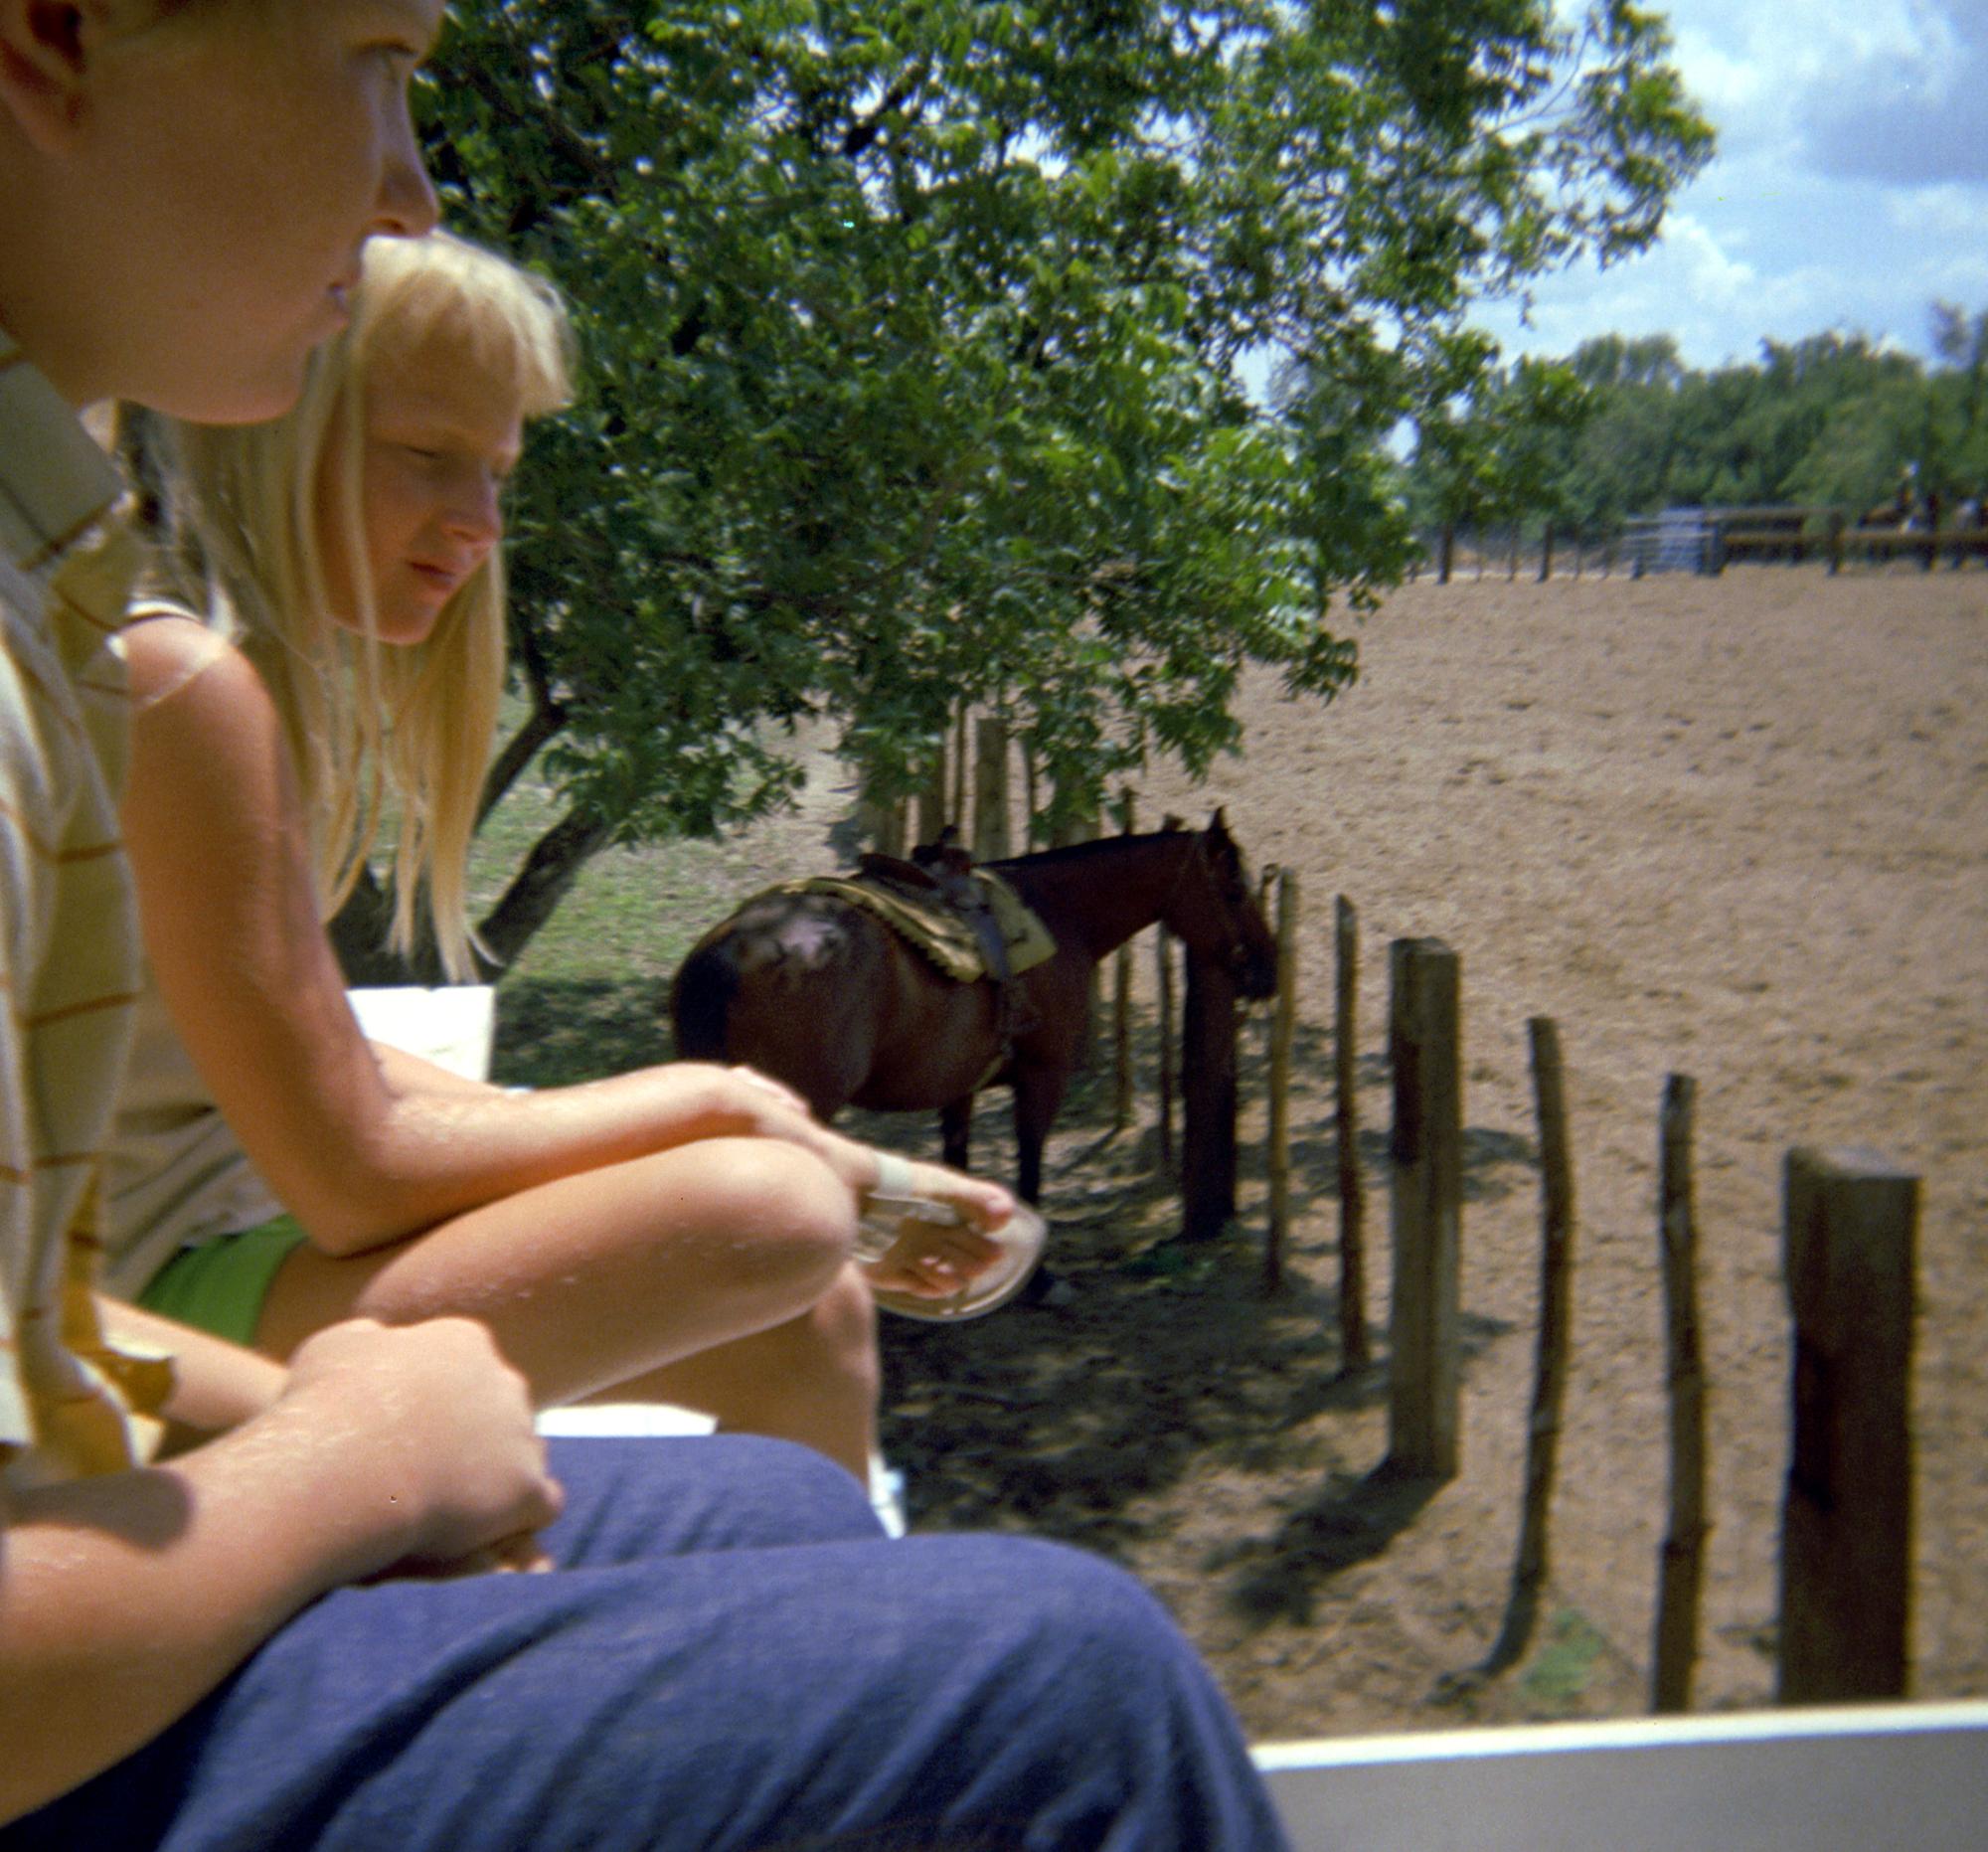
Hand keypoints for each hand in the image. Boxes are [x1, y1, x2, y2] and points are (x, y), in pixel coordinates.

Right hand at [280, 1318, 562, 1579]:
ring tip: (452, 1514)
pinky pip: (542, 1504)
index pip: (470, 1370)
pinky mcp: (526, 1487)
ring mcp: (522, 1434)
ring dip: (498, 1482)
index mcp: (464, 1342)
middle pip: (503, 1412)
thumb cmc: (323, 1410)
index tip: (412, 1437)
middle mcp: (505, 1380)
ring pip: (525, 1457)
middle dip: (477, 1441)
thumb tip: (376, 1340)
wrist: (341, 1469)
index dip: (442, 1407)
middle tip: (430, 1477)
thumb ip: (366, 1342)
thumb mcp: (333, 1350)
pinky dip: (519, 1521)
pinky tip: (486, 1539)